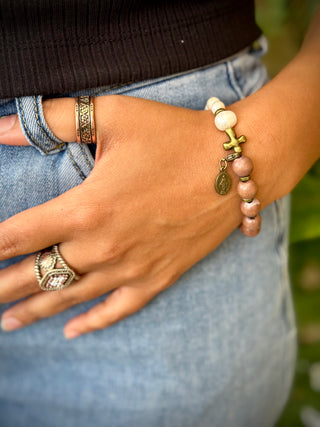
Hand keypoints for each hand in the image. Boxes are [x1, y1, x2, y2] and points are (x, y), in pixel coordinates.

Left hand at [0, 95, 242, 337]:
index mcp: (86, 208)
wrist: (233, 164)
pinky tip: (72, 332)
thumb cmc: (173, 136)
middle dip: (2, 287)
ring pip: (70, 298)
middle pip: (36, 275)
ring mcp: (132, 268)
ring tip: (8, 322)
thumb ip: (53, 120)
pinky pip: (118, 309)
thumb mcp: (112, 117)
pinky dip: (92, 322)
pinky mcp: (159, 277)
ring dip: (34, 311)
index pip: (16, 236)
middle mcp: (103, 247)